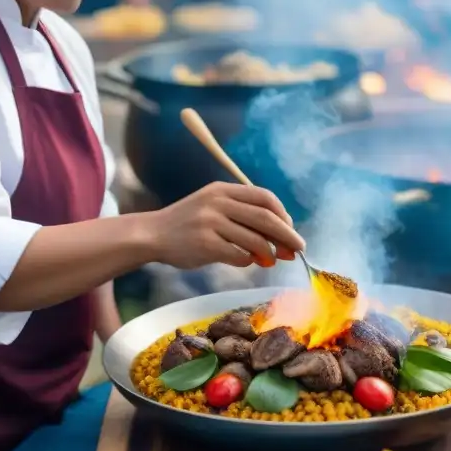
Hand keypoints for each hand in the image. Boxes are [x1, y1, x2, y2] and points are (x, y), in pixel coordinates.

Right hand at [145, 183, 304, 269]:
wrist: (152, 234)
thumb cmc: (188, 223)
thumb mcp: (213, 206)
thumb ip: (242, 214)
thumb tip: (280, 236)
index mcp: (223, 189)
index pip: (265, 197)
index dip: (283, 214)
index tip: (290, 229)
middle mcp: (218, 202)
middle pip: (265, 218)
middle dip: (287, 235)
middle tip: (298, 249)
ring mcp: (211, 222)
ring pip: (255, 239)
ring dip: (269, 253)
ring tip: (271, 260)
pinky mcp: (205, 244)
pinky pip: (238, 255)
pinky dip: (248, 260)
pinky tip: (246, 261)